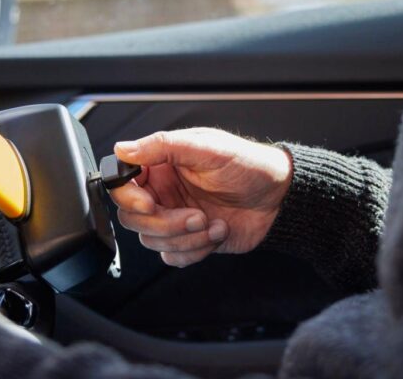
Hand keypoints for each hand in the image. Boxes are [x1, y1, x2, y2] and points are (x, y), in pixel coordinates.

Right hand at [109, 127, 292, 267]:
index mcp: (162, 165)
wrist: (279, 198)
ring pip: (152, 240)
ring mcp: (175, 217)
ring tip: (212, 222)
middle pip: (133, 218)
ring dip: (186, 237)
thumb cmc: (248, 166)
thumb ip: (162, 146)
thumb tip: (123, 149)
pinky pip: (172, 257)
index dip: (130, 199)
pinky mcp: (189, 240)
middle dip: (166, 223)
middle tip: (196, 215)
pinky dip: (195, 250)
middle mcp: (164, 191)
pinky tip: (216, 232)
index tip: (151, 204)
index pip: (123, 184)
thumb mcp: (206, 148)